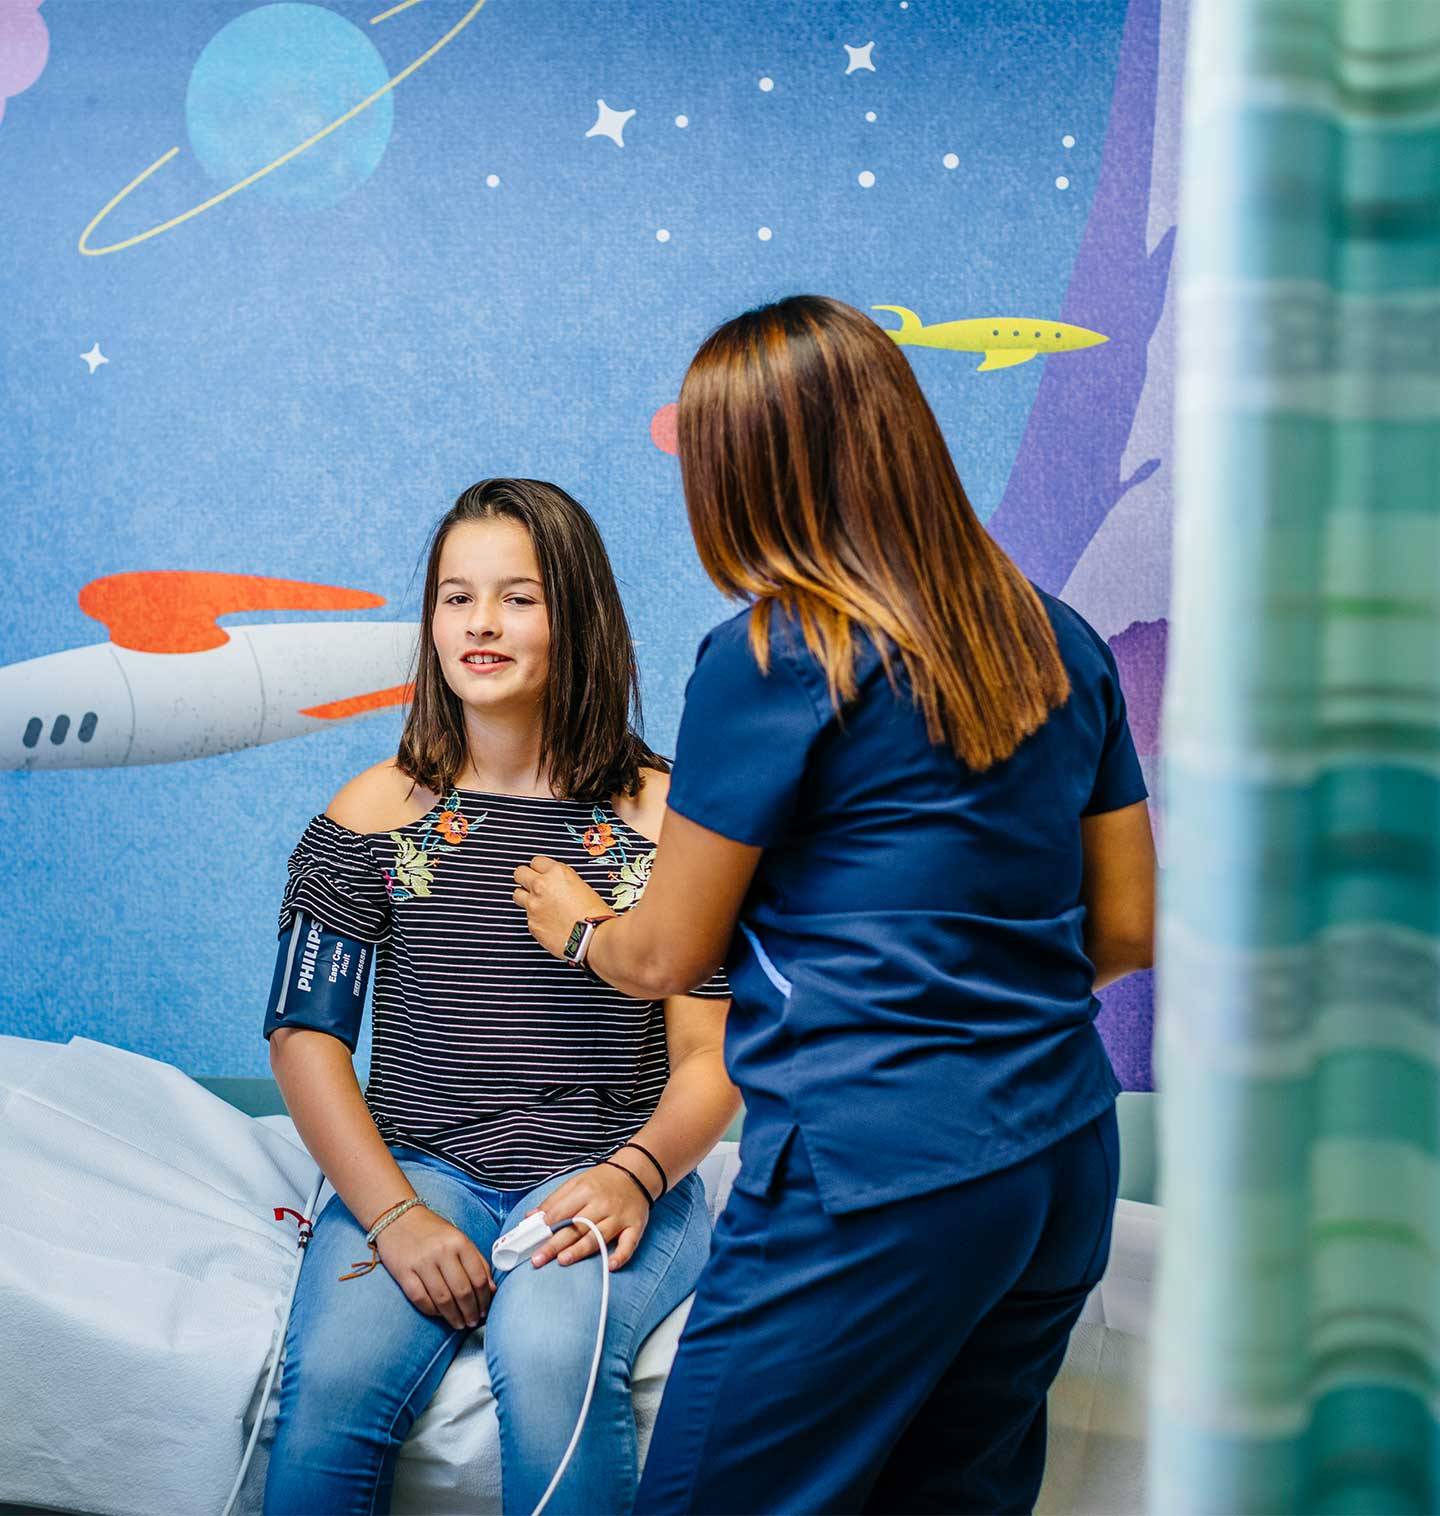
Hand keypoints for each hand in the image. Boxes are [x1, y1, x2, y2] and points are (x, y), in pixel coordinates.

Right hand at [375, 1205, 494, 1330]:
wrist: (398, 1217)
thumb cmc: (432, 1231)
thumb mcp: (459, 1239)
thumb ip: (477, 1261)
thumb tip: (491, 1289)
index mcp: (459, 1242)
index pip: (478, 1277)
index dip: (484, 1299)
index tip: (485, 1310)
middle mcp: (442, 1251)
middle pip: (462, 1291)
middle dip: (470, 1311)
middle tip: (473, 1322)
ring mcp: (421, 1262)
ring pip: (443, 1299)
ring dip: (453, 1316)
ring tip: (459, 1324)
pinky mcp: (403, 1272)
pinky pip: (420, 1299)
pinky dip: (432, 1311)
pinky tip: (439, 1315)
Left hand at [512, 854, 610, 959]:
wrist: (594, 938)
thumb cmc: (595, 914)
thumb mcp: (582, 886)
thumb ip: (562, 882)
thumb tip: (555, 886)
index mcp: (557, 872)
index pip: (536, 861)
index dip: (540, 869)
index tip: (542, 874)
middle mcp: (541, 886)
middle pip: (520, 873)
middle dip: (525, 878)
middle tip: (533, 886)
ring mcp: (533, 905)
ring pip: (517, 894)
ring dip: (525, 897)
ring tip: (539, 905)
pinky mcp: (531, 923)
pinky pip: (527, 917)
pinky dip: (535, 918)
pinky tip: (548, 923)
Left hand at [526, 1162, 652, 1271]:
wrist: (637, 1172)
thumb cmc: (602, 1181)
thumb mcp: (576, 1183)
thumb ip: (554, 1201)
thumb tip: (531, 1217)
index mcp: (586, 1190)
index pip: (563, 1210)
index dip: (546, 1225)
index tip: (532, 1238)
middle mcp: (603, 1204)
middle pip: (576, 1227)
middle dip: (555, 1244)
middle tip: (538, 1259)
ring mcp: (619, 1216)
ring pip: (598, 1236)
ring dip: (580, 1249)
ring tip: (563, 1260)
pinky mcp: (635, 1226)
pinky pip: (629, 1243)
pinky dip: (621, 1256)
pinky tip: (610, 1266)